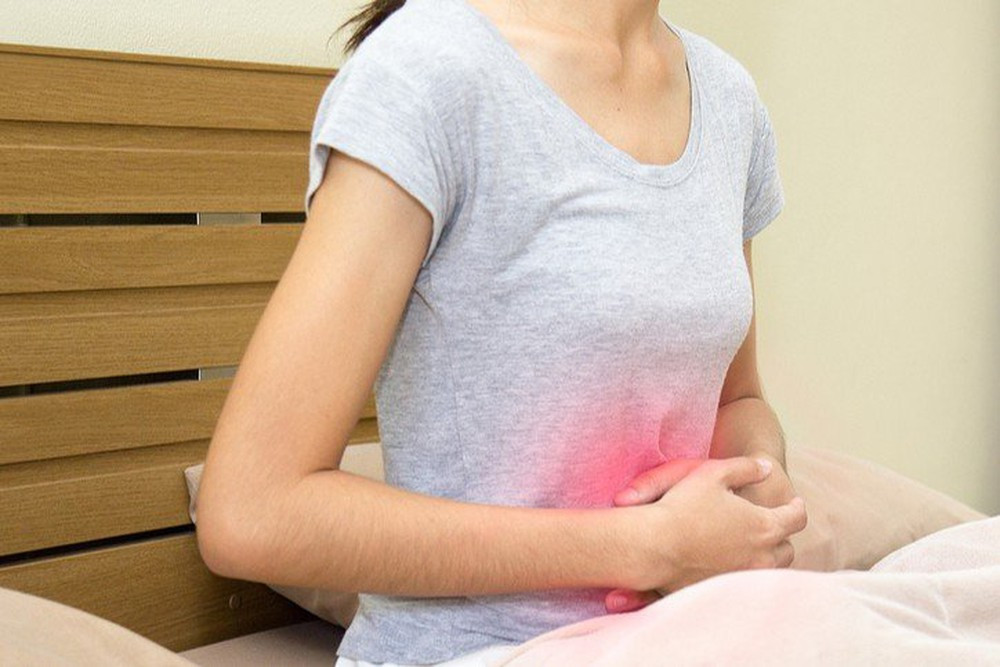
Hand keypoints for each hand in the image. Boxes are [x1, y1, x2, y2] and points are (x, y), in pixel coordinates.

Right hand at [605, 456, 806, 613]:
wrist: (653, 546)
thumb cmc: (683, 506)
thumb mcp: (714, 474)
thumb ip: (746, 468)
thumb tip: (767, 468)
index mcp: (764, 526)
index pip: (796, 518)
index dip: (797, 507)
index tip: (794, 504)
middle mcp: (760, 557)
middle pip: (786, 550)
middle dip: (782, 536)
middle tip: (772, 526)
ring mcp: (742, 578)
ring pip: (769, 570)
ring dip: (766, 557)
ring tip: (753, 546)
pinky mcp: (724, 591)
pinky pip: (744, 584)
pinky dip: (743, 573)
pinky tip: (730, 563)